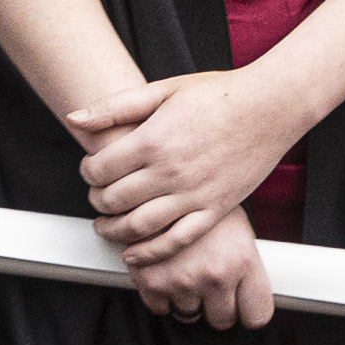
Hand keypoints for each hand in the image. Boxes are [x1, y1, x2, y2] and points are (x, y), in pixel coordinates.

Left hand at [68, 70, 303, 265]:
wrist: (269, 107)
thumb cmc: (219, 95)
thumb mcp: (162, 90)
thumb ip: (115, 107)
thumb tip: (75, 118)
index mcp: (152, 141)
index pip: (99, 170)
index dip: (87, 172)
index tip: (90, 170)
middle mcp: (170, 173)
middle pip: (113, 200)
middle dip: (97, 201)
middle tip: (97, 196)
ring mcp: (193, 195)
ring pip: (138, 227)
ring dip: (114, 231)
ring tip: (106, 227)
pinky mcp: (214, 210)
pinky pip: (176, 241)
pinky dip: (150, 253)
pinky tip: (134, 253)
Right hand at [129, 206, 275, 329]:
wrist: (157, 180)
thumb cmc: (199, 198)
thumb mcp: (236, 225)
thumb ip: (244, 263)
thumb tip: (249, 292)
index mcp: (243, 259)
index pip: (257, 315)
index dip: (248, 310)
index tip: (242, 304)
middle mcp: (216, 274)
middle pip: (222, 320)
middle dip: (215, 305)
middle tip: (207, 280)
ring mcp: (184, 280)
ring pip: (189, 314)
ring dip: (187, 297)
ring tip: (184, 267)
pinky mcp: (152, 282)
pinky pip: (160, 308)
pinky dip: (161, 295)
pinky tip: (164, 270)